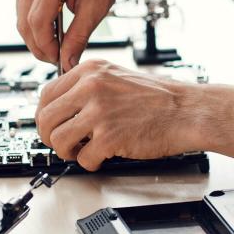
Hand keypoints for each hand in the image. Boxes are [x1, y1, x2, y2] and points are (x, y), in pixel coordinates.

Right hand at [14, 0, 133, 71]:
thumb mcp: (96, 8)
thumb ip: (78, 37)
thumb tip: (67, 62)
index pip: (37, 21)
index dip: (46, 46)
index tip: (57, 59)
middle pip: (25, 21)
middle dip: (39, 45)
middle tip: (56, 57)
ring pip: (20, 16)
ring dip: (36, 34)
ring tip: (57, 43)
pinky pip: (21, 6)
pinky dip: (34, 20)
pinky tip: (51, 25)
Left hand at [34, 59, 197, 170]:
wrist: (187, 111)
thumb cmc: (159, 98)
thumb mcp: (117, 77)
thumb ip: (88, 87)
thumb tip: (61, 107)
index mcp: (90, 71)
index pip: (46, 94)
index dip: (45, 115)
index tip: (52, 125)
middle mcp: (91, 87)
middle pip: (46, 118)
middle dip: (50, 137)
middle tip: (64, 144)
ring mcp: (99, 112)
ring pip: (58, 140)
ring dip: (67, 152)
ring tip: (82, 151)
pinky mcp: (109, 136)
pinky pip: (83, 158)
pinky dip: (91, 163)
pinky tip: (103, 156)